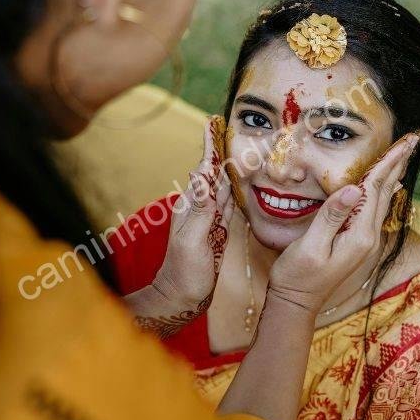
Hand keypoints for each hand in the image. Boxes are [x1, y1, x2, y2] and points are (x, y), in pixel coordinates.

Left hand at [152, 116, 235, 311]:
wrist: (182, 296)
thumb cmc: (185, 272)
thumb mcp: (192, 241)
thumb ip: (200, 210)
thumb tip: (201, 177)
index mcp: (192, 206)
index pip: (203, 170)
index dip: (210, 147)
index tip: (212, 123)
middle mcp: (199, 208)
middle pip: (213, 172)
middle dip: (220, 149)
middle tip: (226, 125)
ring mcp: (209, 218)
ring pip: (222, 186)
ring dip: (228, 165)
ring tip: (236, 145)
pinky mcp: (218, 229)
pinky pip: (227, 203)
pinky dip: (233, 188)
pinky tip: (237, 181)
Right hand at [267, 132, 419, 314]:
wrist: (296, 304)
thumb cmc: (297, 275)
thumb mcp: (311, 246)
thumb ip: (331, 216)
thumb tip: (353, 188)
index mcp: (359, 235)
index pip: (376, 189)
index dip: (389, 162)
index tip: (405, 141)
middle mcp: (368, 237)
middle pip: (385, 191)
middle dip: (399, 162)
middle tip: (414, 138)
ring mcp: (364, 241)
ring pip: (382, 199)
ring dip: (393, 173)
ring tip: (405, 153)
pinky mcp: (356, 242)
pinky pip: (374, 209)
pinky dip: (382, 189)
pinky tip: (390, 184)